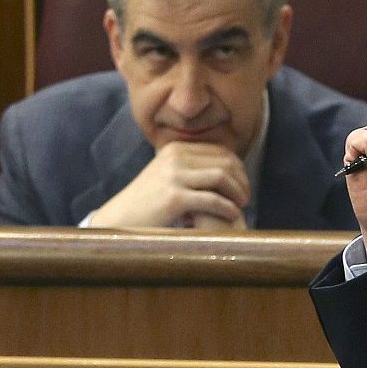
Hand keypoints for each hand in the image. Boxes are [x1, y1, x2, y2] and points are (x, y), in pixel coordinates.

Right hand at [91, 142, 249, 229]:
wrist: (120, 219)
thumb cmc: (147, 203)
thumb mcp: (166, 176)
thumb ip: (189, 169)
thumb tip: (219, 169)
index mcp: (176, 148)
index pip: (219, 150)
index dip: (238, 167)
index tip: (243, 184)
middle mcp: (175, 157)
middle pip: (224, 161)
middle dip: (241, 180)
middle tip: (246, 197)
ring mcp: (174, 176)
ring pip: (221, 177)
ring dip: (237, 192)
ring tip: (242, 206)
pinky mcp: (175, 198)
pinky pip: (212, 199)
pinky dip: (227, 208)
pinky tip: (233, 216)